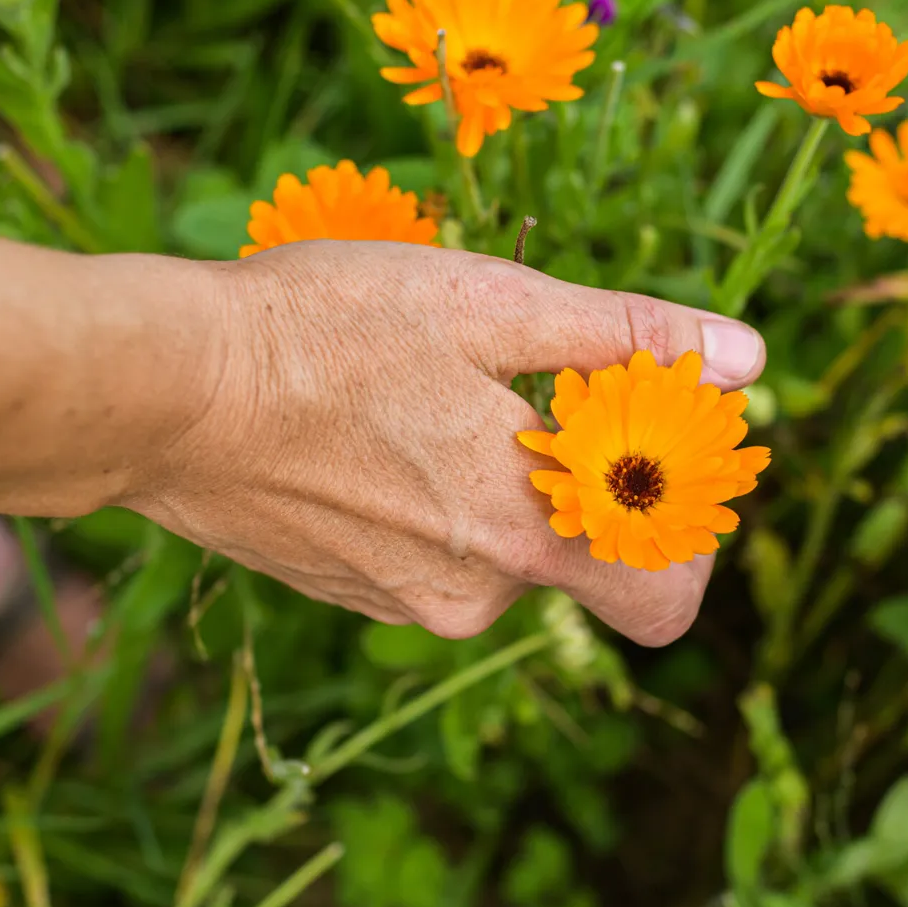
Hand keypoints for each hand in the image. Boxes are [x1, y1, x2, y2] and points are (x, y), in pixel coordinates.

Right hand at [131, 240, 766, 645]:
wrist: (159, 392)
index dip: (685, 533)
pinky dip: (435, 497)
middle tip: (531, 380)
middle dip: (578, 478)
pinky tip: (378, 423)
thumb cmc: (323, 331)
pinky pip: (434, 552)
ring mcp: (404, 601)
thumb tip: (748, 359)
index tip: (652, 450)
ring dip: (498, 480)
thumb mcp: (490, 304)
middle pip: (578, 557)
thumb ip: (625, 339)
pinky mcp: (350, 589)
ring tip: (432, 389)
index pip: (664, 600)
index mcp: (522, 535)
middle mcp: (471, 595)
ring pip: (500, 549)